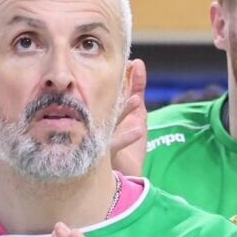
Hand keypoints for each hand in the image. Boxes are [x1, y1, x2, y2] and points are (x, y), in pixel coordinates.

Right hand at [111, 57, 147, 178]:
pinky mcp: (103, 154)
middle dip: (115, 92)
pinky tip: (139, 130)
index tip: (126, 63)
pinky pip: (113, 145)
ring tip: (135, 101)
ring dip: (122, 112)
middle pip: (106, 104)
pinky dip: (126, 138)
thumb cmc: (127, 140)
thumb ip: (136, 88)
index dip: (117, 78)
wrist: (124, 174)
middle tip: (121, 76)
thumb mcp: (137, 112)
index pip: (109, 90)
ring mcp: (98, 138)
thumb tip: (137, 63)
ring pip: (107, 123)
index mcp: (106, 109)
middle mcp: (99, 122)